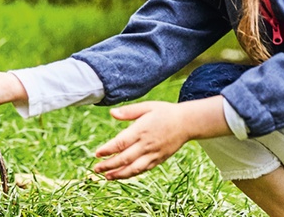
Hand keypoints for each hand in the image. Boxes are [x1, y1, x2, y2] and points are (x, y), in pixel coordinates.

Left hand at [93, 96, 228, 179]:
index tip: (97, 153)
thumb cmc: (165, 112)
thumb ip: (129, 111)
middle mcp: (147, 144)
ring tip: (107, 177)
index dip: (108, 150)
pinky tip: (123, 175)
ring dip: (119, 174)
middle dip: (109, 165)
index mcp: (141, 130)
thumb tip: (112, 113)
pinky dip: (132, 174)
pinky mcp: (159, 159)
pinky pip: (144, 169)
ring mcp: (154, 154)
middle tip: (96, 169)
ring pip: (134, 168)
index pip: (121, 143)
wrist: (187, 123)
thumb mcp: (147, 106)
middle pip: (125, 158)